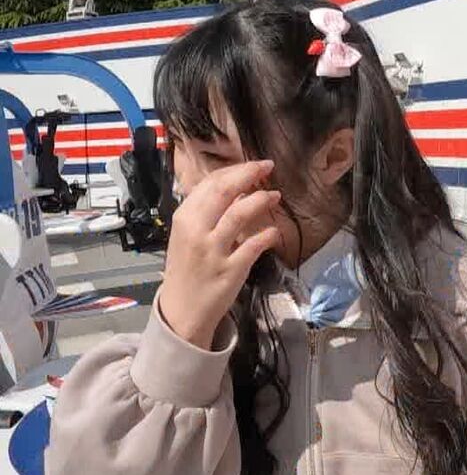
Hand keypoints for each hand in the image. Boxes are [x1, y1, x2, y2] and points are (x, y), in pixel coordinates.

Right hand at [157, 160, 281, 348]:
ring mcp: (214, 250)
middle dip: (249, 173)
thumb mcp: (188, 234)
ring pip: (240, 213)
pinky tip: (275, 231)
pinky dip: (269, 234)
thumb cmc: (188, 267)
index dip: (236, 170)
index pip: (211, 183)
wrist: (183, 309)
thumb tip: (236, 187)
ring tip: (275, 195)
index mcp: (184, 218)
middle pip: (225, 190)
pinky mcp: (231, 269)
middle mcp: (196, 230)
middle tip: (268, 167)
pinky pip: (255, 245)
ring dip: (261, 199)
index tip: (254, 165)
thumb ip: (207, 211)